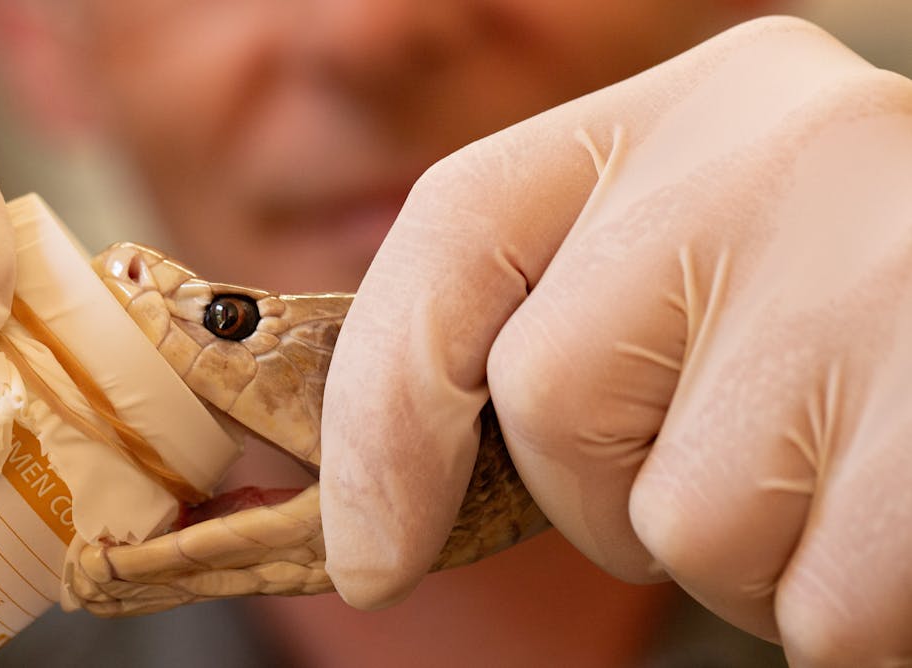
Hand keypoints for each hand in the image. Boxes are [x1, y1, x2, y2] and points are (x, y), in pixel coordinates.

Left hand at [321, 16, 911, 664]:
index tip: (369, 553)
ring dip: (739, 549)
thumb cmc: (864, 310)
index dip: (379, 413)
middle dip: (610, 487)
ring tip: (843, 468)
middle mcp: (779, 155)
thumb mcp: (711, 253)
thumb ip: (577, 313)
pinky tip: (894, 517)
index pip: (452, 235)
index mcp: (689, 105)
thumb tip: (388, 487)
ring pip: (681, 520)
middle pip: (550, 397)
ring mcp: (881, 274)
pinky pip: (817, 604)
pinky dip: (839, 608)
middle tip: (741, 450)